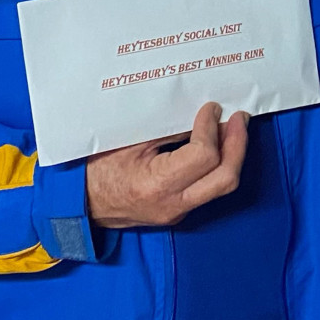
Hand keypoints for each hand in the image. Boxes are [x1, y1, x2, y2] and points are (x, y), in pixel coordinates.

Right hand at [85, 103, 248, 228]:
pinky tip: (218, 145)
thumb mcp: (128, 141)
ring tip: (233, 127)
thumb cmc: (96, 170)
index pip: (203, 157)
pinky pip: (209, 189)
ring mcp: (177, 212)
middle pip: (225, 178)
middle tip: (239, 117)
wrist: (80, 203)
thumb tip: (197, 112)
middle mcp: (172, 204)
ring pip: (221, 186)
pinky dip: (218, 165)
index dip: (211, 127)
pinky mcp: (179, 211)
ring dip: (232, 154)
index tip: (210, 107)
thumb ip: (167, 130)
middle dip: (238, 144)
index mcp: (156, 185)